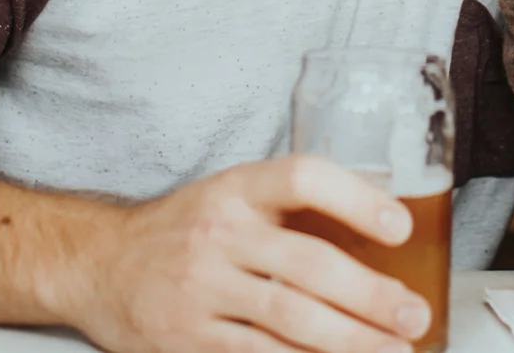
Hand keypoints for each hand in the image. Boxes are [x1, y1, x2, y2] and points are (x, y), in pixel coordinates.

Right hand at [61, 156, 430, 352]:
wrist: (99, 265)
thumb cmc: (183, 230)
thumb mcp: (230, 196)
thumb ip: (289, 210)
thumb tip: (378, 234)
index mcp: (236, 189)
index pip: (303, 178)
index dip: (357, 199)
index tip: (400, 228)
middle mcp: (218, 234)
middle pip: (308, 264)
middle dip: (371, 295)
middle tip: (414, 313)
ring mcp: (201, 290)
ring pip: (290, 320)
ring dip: (351, 340)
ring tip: (393, 349)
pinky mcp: (188, 339)